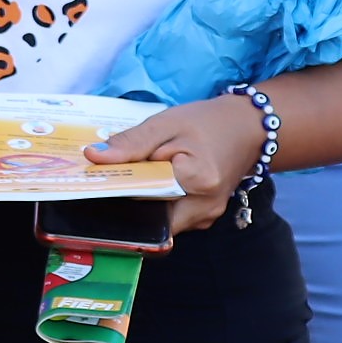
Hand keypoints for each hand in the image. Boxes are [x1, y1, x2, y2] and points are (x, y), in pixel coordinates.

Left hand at [81, 95, 272, 236]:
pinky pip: (168, 216)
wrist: (248, 128)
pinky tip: (146, 183)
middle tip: (104, 179)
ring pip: (156, 219)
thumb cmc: (208, 123)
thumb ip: (131, 143)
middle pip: (148, 214)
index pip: (142, 196)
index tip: (94, 180)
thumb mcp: (166, 123)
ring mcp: (205, 218)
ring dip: (139, 202)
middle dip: (124, 200)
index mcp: (197, 181)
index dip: (115, 190)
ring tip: (127, 178)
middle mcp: (204, 209)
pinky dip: (153, 203)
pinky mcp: (202, 218)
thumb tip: (94, 157)